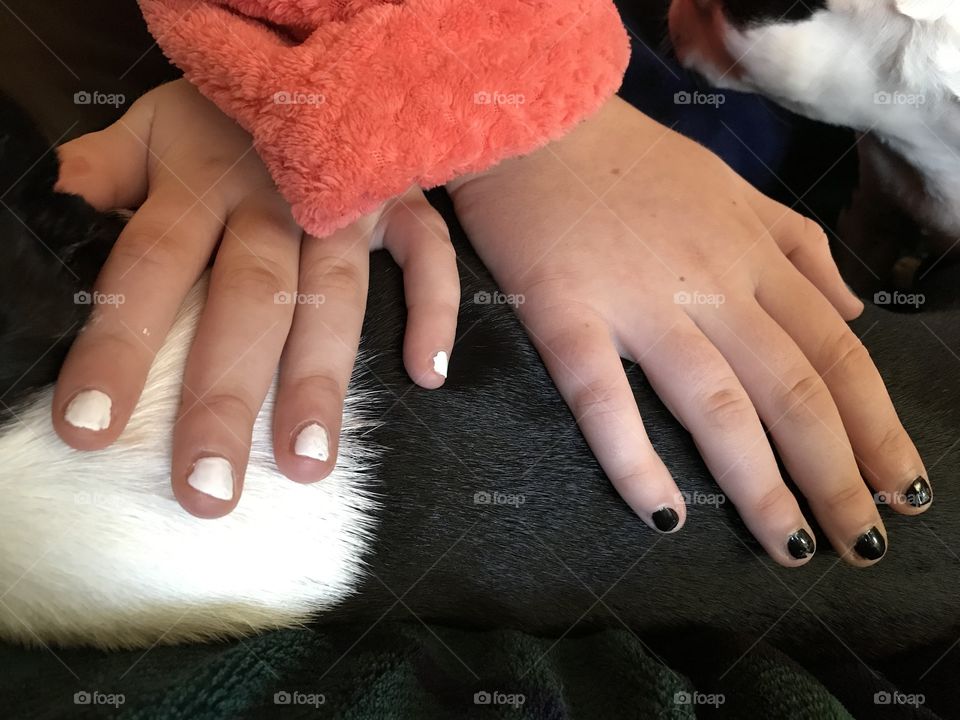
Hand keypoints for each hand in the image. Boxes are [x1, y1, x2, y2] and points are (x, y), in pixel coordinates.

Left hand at [54, 80, 457, 517]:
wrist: (306, 59)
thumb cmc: (216, 114)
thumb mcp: (147, 128)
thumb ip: (104, 171)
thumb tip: (56, 210)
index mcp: (198, 181)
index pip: (150, 267)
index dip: (120, 345)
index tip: (93, 428)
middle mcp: (274, 197)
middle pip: (246, 301)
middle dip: (226, 395)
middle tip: (208, 488)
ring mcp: (345, 202)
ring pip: (335, 295)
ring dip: (322, 376)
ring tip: (307, 462)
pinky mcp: (398, 201)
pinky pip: (427, 255)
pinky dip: (433, 310)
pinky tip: (426, 375)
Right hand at [448, 96, 928, 566]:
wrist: (537, 119)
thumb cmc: (630, 160)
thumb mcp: (733, 187)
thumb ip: (797, 246)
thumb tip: (853, 311)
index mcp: (752, 254)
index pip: (837, 353)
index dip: (877, 426)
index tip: (900, 487)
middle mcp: (711, 282)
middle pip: (794, 391)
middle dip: (839, 477)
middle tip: (863, 546)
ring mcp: (639, 298)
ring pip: (718, 405)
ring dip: (763, 488)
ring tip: (793, 549)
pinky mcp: (567, 310)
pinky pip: (604, 398)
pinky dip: (634, 460)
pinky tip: (664, 515)